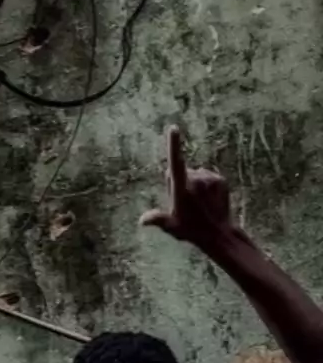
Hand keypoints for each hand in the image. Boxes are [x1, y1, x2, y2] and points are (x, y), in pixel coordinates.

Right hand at [139, 126, 231, 248]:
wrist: (219, 235)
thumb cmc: (192, 231)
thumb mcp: (172, 226)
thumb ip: (157, 219)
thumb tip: (142, 221)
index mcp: (182, 189)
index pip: (176, 162)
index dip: (173, 144)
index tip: (174, 128)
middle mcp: (196, 180)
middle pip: (182, 172)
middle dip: (181, 181)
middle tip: (185, 203)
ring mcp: (210, 179)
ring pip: (196, 174)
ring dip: (194, 184)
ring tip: (198, 203)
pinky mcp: (220, 179)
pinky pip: (208, 176)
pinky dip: (206, 185)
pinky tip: (208, 200)